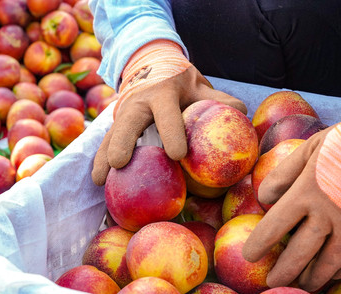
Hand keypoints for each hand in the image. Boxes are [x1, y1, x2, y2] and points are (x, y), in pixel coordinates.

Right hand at [91, 65, 246, 185]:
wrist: (152, 65)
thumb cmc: (181, 82)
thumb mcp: (200, 86)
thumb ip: (220, 101)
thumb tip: (241, 115)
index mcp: (163, 92)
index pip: (166, 112)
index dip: (171, 131)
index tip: (177, 154)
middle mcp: (138, 102)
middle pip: (127, 122)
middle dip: (122, 141)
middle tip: (119, 163)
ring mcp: (123, 113)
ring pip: (111, 134)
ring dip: (103, 156)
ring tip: (99, 180)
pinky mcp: (115, 124)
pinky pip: (106, 142)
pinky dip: (101, 160)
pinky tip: (98, 180)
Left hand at [242, 128, 340, 291]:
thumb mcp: (308, 149)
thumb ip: (284, 174)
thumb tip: (264, 196)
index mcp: (305, 193)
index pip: (273, 227)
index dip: (259, 244)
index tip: (250, 255)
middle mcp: (326, 216)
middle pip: (299, 253)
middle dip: (283, 272)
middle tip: (272, 282)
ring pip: (328, 263)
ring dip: (312, 277)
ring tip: (301, 284)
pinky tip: (333, 273)